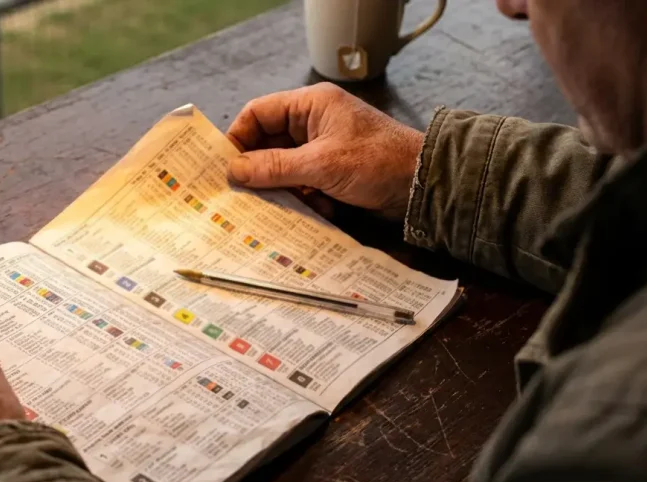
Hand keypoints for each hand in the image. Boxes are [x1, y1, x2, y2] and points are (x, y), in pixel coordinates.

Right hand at [226, 83, 423, 220]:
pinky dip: (303, 198)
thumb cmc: (377, 162)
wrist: (422, 186)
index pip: (259, 113)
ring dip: (283, 189)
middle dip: (259, 170)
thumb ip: (275, 167)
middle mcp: (313, 123)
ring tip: (280, 206)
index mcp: (311, 106)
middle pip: (268, 143)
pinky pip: (302, 183)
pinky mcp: (331, 172)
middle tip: (241, 193)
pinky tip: (315, 209)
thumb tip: (234, 171)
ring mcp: (322, 149)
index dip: (238, 137)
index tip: (224, 166)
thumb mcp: (321, 165)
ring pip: (283, 168)